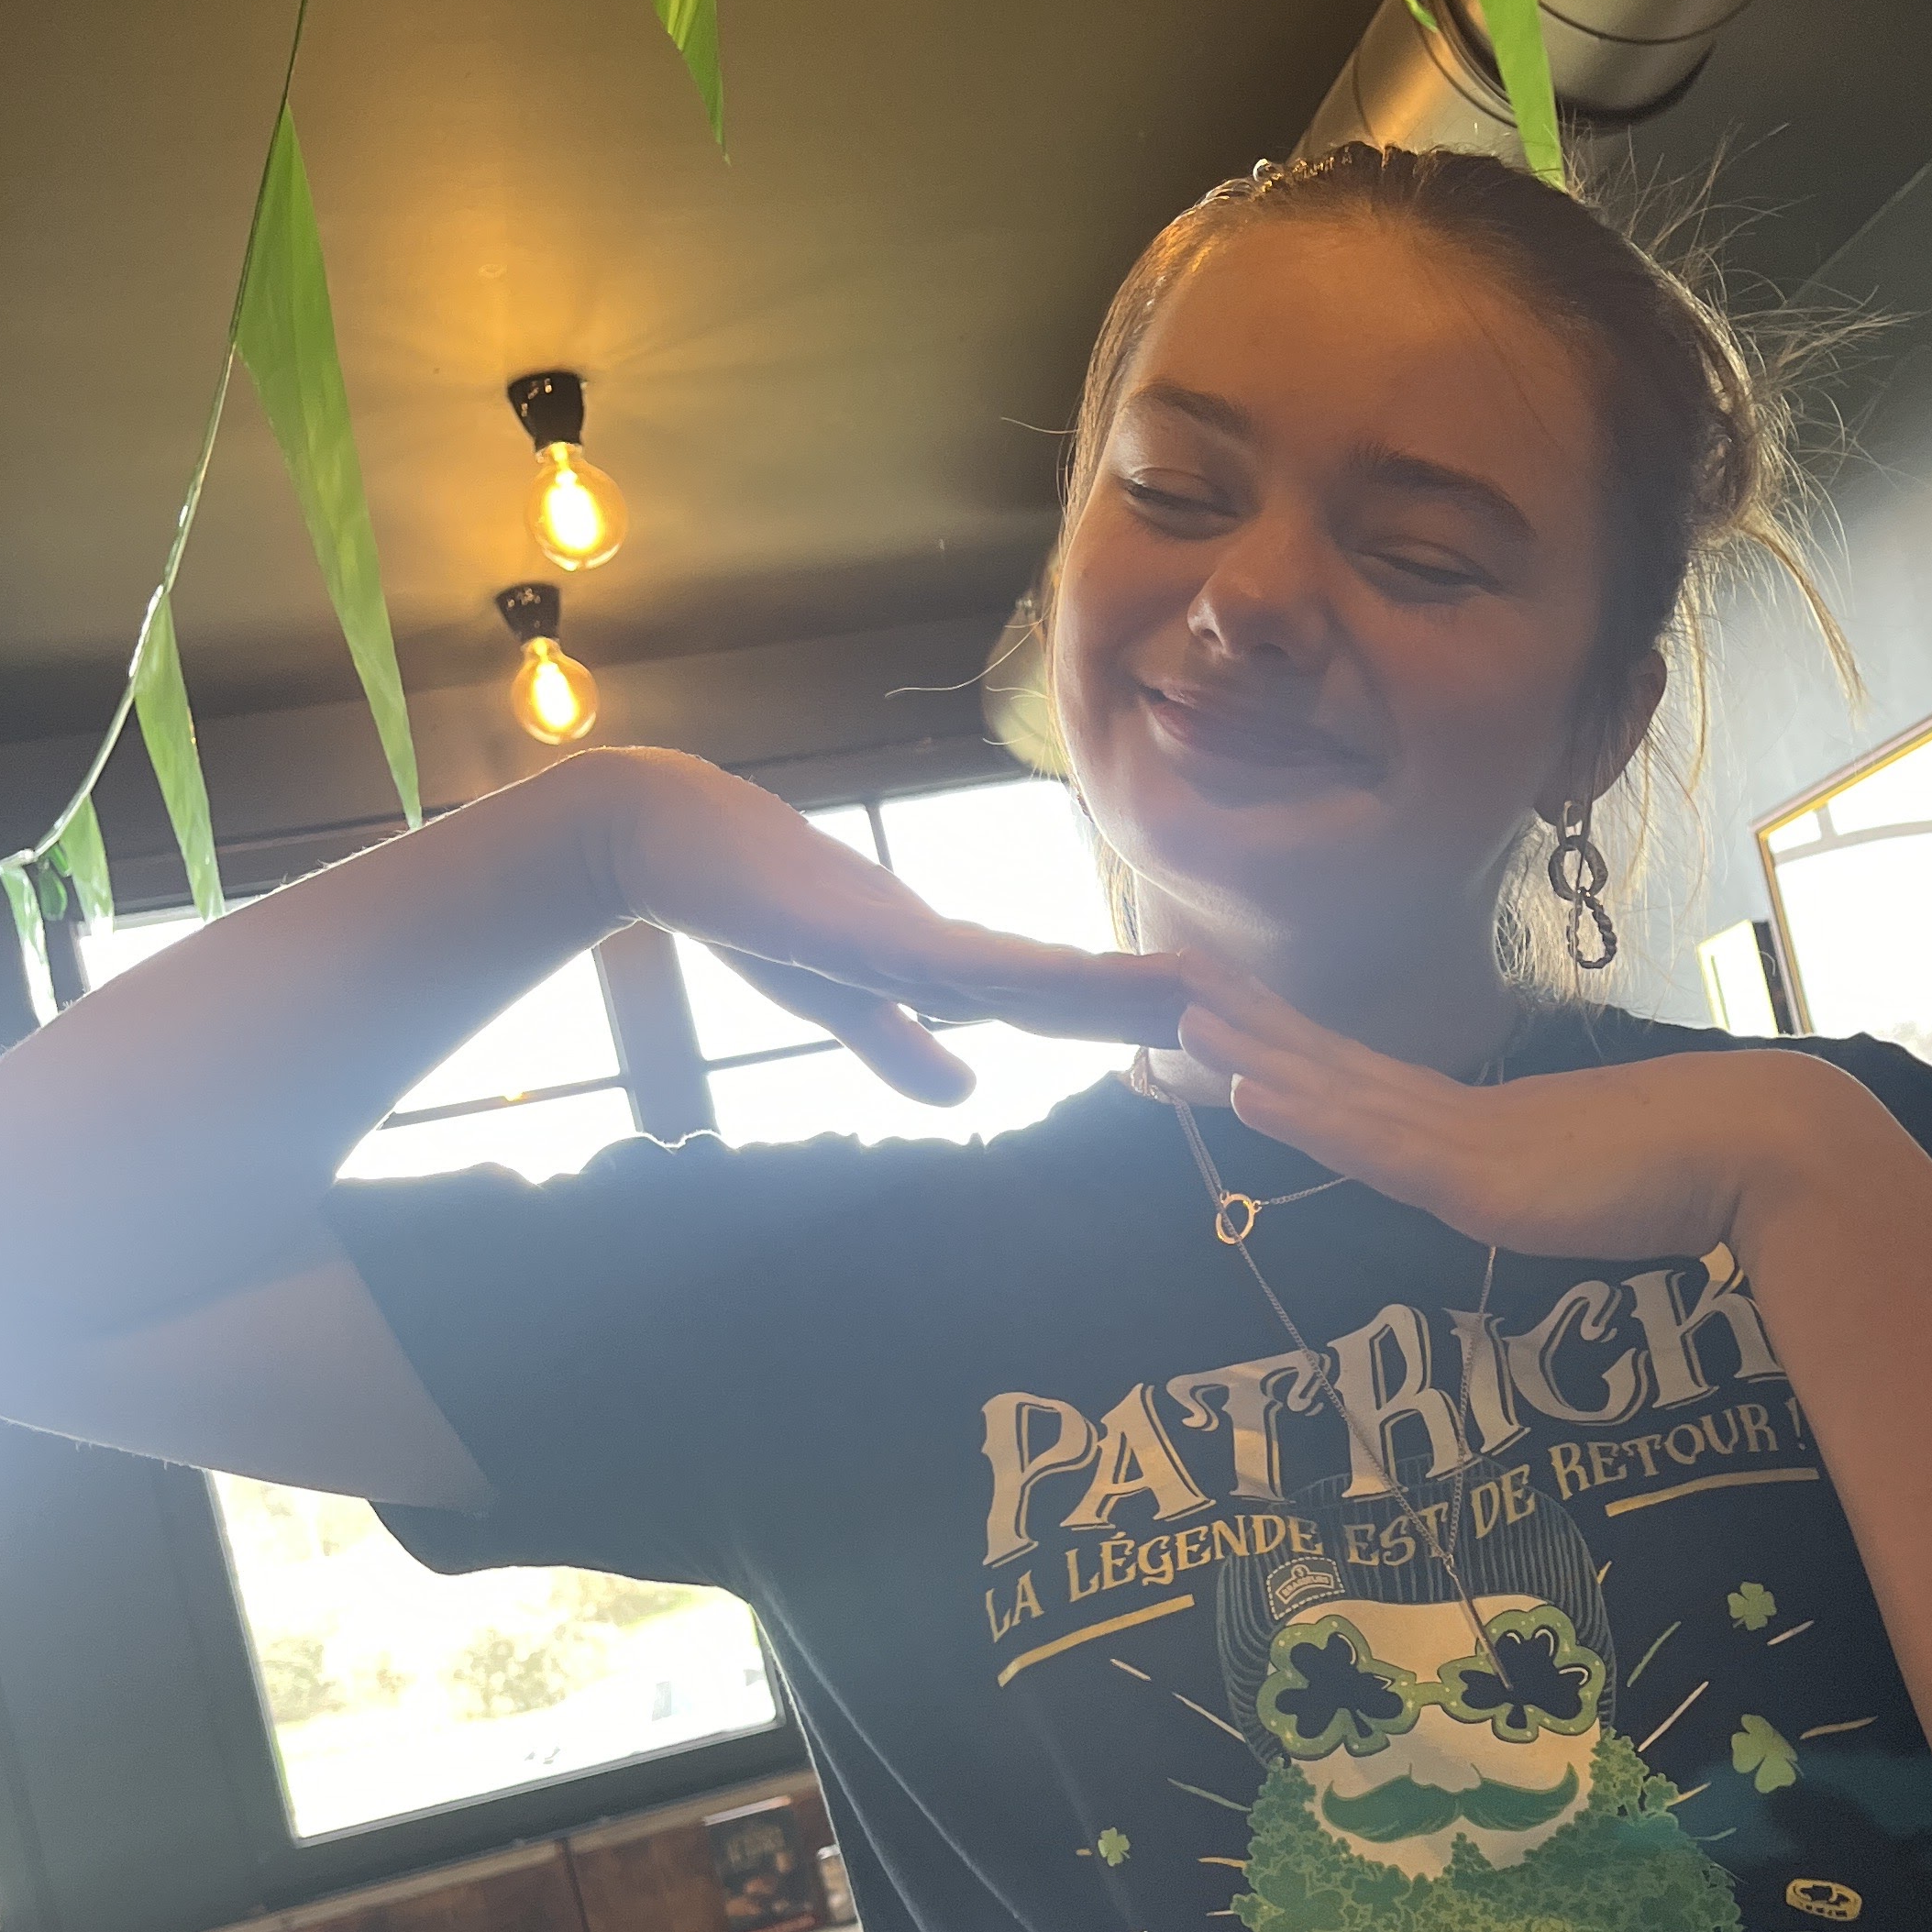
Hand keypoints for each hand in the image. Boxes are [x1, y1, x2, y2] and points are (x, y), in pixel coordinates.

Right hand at [579, 748, 1186, 1102]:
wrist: (667, 837)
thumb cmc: (750, 911)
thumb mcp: (837, 1004)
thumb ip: (903, 1047)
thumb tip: (970, 1095)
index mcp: (950, 967)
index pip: (1066, 1004)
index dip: (1141, 1020)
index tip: (1220, 1034)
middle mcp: (950, 946)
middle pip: (1079, 986)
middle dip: (1167, 1004)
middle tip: (1264, 1016)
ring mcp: (912, 934)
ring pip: (1042, 970)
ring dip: (1123, 984)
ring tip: (1208, 994)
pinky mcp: (866, 930)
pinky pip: (963, 963)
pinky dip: (1025, 977)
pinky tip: (1075, 982)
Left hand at [1175, 961, 1845, 1259]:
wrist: (1760, 1149)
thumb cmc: (1700, 1169)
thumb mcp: (1600, 1184)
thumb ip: (1553, 1185)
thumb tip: (1542, 1194)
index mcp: (1489, 1124)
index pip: (1373, 1087)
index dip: (1300, 1053)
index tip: (1235, 1023)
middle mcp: (1466, 1119)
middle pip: (1340, 1070)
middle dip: (1255, 1033)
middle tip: (1174, 988)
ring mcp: (1468, 1142)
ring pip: (1341, 1095)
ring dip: (1256, 1056)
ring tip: (1183, 1018)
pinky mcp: (1477, 1175)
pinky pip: (1371, 1144)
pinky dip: (1304, 1114)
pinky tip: (1245, 1090)